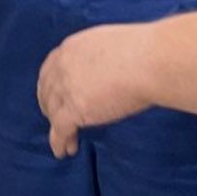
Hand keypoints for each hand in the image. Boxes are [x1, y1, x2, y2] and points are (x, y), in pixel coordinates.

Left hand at [37, 24, 154, 158]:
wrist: (148, 62)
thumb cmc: (143, 51)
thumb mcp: (109, 44)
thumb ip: (97, 57)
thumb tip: (105, 68)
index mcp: (71, 48)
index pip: (51, 68)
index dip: (50, 84)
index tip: (53, 94)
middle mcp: (62, 67)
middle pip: (47, 91)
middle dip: (50, 106)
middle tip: (56, 118)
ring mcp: (66, 88)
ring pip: (53, 112)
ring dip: (57, 127)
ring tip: (64, 141)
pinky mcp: (75, 109)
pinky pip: (60, 130)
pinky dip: (60, 142)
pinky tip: (65, 151)